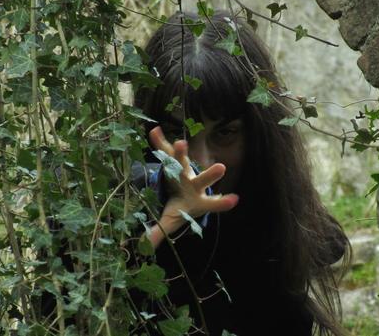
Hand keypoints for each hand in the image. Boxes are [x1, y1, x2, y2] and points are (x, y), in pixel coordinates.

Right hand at [148, 126, 238, 241]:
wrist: (178, 186)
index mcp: (196, 201)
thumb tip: (143, 247)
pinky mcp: (173, 160)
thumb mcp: (170, 220)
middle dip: (209, 175)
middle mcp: (193, 183)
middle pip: (202, 180)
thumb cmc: (180, 205)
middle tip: (222, 168)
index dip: (221, 203)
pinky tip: (154, 131)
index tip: (235, 199)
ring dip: (181, 153)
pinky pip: (164, 151)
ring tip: (180, 143)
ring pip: (183, 161)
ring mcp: (184, 170)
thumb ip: (158, 232)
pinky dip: (159, 142)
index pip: (210, 203)